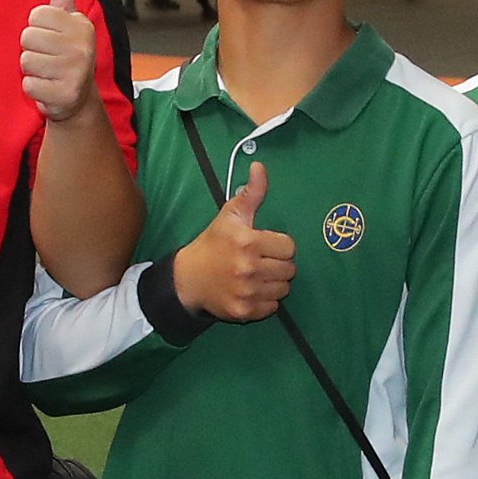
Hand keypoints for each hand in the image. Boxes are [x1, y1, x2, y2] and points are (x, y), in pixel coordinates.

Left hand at [20, 0, 99, 123]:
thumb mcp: (66, 15)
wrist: (77, 98)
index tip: (52, 36)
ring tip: (48, 72)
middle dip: (32, 48)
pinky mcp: (65, 93)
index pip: (36, 15)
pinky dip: (34, 88)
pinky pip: (28, 84)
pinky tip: (48, 88)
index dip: (37, 27)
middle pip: (27, 37)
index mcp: (80, 23)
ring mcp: (75, 71)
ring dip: (32, 69)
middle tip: (49, 57)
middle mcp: (82, 45)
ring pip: (26, 61)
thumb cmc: (66, 51)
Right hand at [171, 161, 294, 320]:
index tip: (265, 245)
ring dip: (274, 283)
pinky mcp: (244, 312)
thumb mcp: (230, 215)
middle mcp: (249, 268)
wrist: (187, 279)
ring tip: (257, 276)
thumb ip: (251, 193)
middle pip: (289, 269)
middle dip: (278, 264)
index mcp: (248, 242)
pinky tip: (252, 291)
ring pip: (283, 289)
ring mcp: (247, 292)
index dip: (279, 245)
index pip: (289, 247)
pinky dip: (266, 301)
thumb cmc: (213, 243)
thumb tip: (259, 166)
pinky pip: (272, 307)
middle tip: (261, 261)